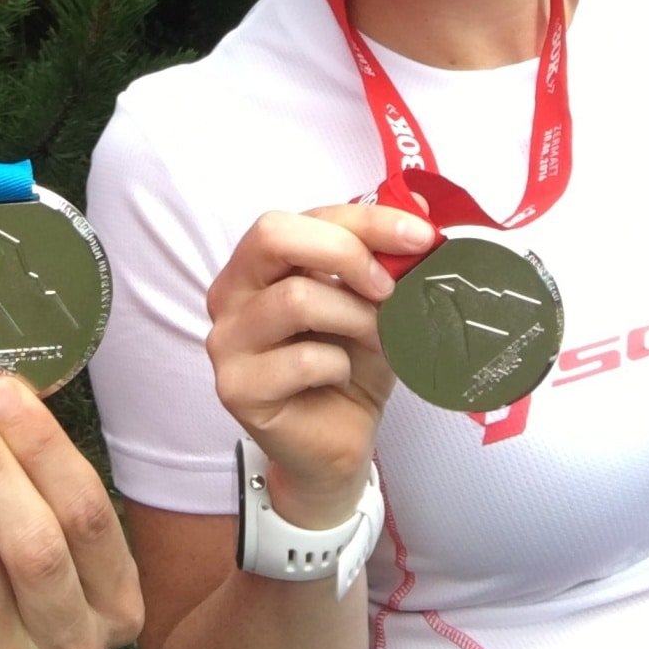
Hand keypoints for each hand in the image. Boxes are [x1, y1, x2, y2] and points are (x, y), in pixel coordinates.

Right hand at [205, 202, 433, 526]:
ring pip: (295, 299)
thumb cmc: (350, 363)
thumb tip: (419, 205)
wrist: (337, 442)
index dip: (367, 221)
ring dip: (355, 319)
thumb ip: (383, 254)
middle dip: (346, 253)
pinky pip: (301, 360)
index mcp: (260, 259)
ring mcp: (227, 339)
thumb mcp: (373, 301)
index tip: (421, 237)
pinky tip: (340, 378)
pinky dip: (338, 366)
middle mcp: (232, 290)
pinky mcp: (236, 387)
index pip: (305, 216)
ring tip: (376, 340)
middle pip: (274, 235)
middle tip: (388, 289)